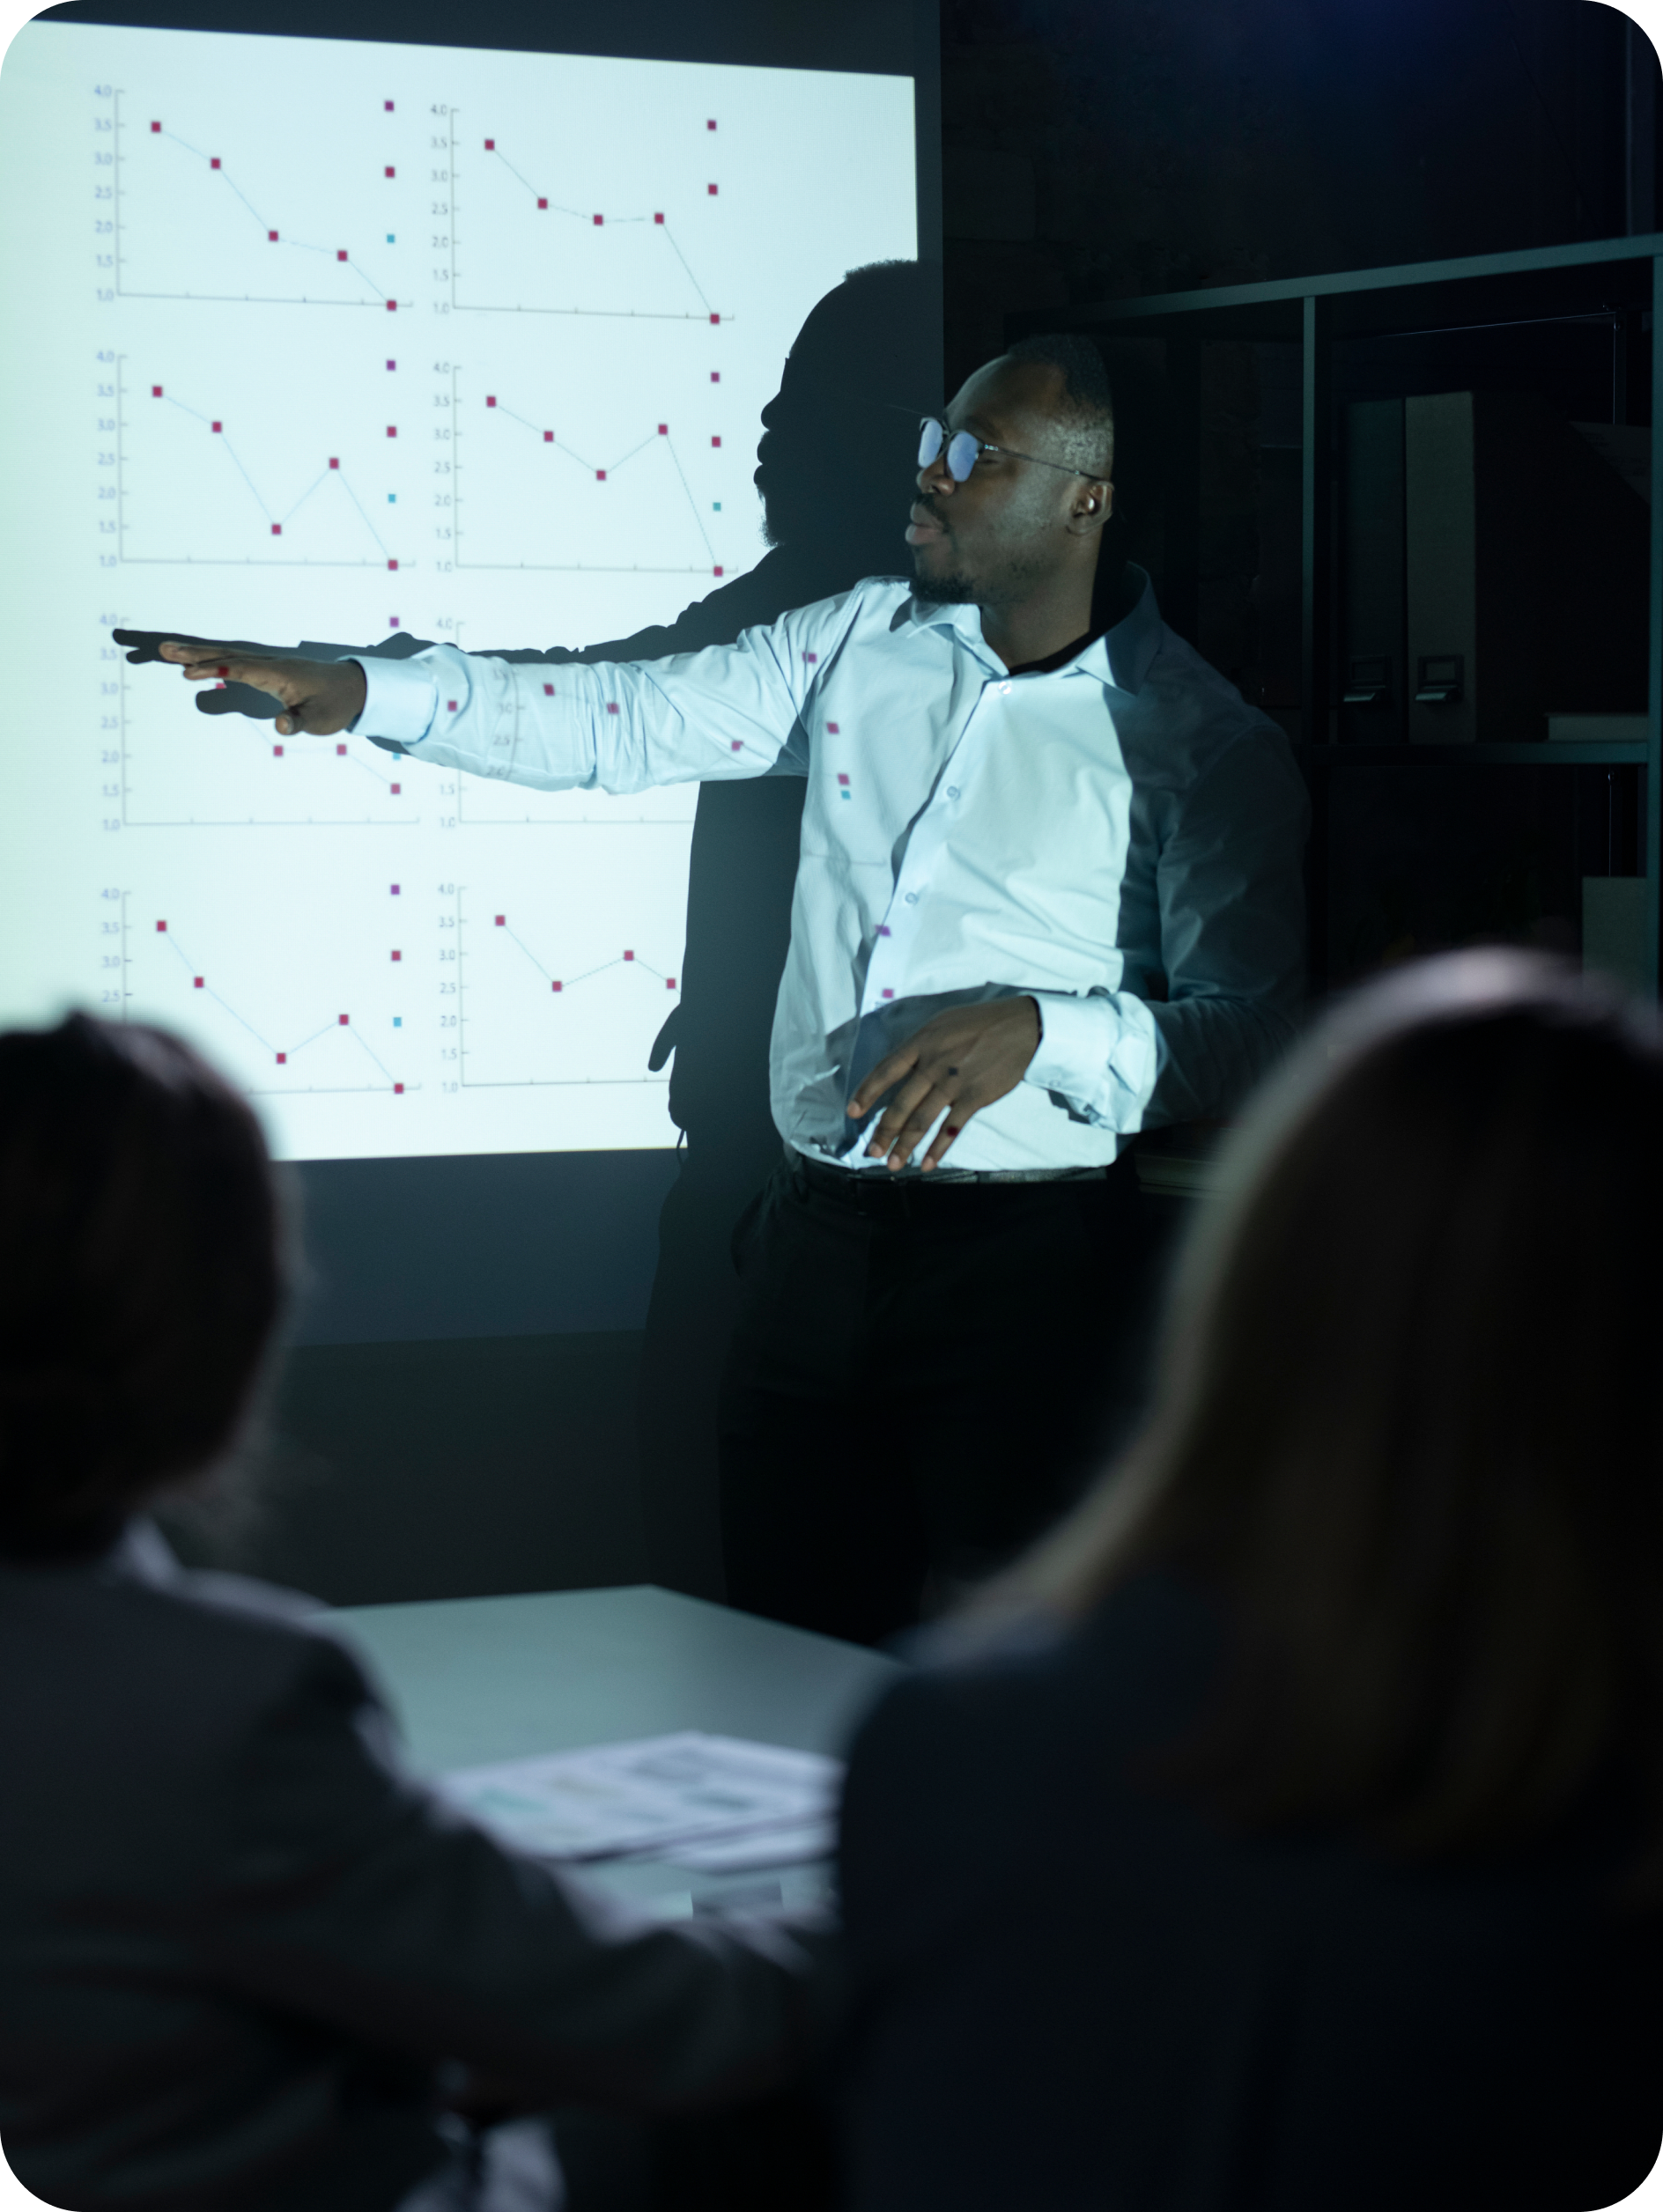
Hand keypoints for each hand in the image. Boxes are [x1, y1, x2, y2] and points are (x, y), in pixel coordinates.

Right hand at [142, 638, 365, 736]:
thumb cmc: (334, 704)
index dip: (215, 669)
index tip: (189, 672)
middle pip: (226, 654)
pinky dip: (211, 658)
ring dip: (197, 652)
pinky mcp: (265, 668)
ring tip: (167, 650)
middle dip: (194, 653)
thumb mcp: (321, 720)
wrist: (351, 687)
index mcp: (280, 673)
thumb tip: (280, 725)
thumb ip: (299, 723)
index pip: (242, 669)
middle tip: (164, 649)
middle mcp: (269, 662)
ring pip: (226, 653)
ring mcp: (266, 662)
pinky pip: (232, 659)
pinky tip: (193, 661)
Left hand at [847, 996, 1040, 1171]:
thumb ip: (920, 1044)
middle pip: (900, 1103)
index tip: (853, 1113)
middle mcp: (932, 1064)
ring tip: (892, 1164)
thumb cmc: (980, 1021)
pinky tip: (927, 1163)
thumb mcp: (942, 1023)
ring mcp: (953, 1083)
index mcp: (921, 1043)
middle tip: (871, 1152)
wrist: (1021, 1027)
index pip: (885, 1071)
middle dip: (883, 1131)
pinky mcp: (974, 1097)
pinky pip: (951, 1128)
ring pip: (921, 1120)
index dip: (867, 1093)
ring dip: (905, 1146)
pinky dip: (938, 1148)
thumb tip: (901, 1065)